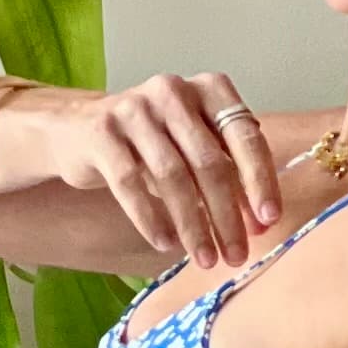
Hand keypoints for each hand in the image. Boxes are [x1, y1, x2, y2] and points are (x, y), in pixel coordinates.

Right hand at [23, 73, 286, 268]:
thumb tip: (259, 223)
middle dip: (227, 216)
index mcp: (209, 89)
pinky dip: (150, 218)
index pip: (245, 136)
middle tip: (236, 256)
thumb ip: (229, 172)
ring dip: (193, 226)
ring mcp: (134, 108)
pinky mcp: (101, 131)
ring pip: (173, 176)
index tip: (268, 221)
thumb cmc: (153, 143)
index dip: (261, 181)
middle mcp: (173, 90)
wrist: (79, 129)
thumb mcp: (195, 146)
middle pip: (210, 162)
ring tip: (205, 259)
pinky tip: (165, 243)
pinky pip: (130, 183)